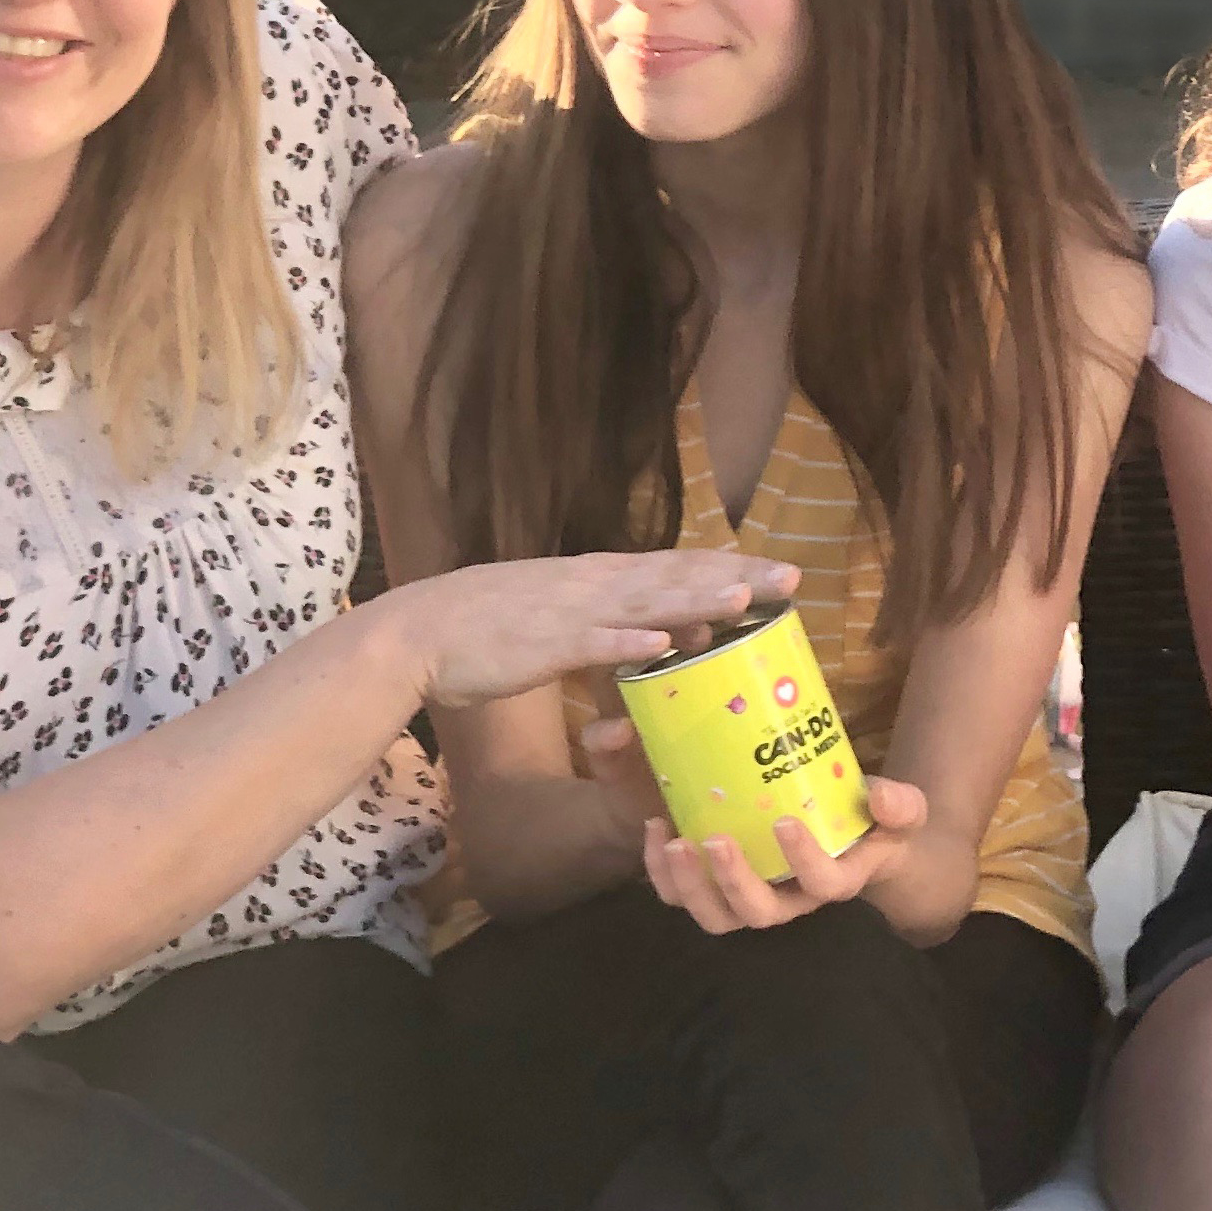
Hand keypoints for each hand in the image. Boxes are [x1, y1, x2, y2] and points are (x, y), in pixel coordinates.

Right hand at [396, 554, 797, 711]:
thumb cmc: (492, 631)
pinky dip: (627, 642)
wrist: (418, 632)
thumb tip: (668, 632)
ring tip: (744, 598)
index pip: (679, 566)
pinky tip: (663, 642)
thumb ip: (616, 621)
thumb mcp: (565, 617)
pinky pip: (591, 644)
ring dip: (694, 599)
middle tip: (793, 579)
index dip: (731, 566)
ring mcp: (570, 613)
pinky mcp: (542, 645)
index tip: (780, 572)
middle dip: (737, 578)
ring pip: (644, 602)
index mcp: (601, 578)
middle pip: (677, 576)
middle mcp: (594, 585)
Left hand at [639, 770, 927, 934]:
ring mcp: (751, 900)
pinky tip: (655, 829)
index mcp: (836, 881)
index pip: (825, 885)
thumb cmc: (873, 823)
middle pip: (759, 914)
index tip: (786, 823)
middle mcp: (791, 901)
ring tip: (673, 843)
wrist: (848, 839)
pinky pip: (684, 898)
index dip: (805, 862)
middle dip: (734, 883)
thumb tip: (882, 796)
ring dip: (691, 887)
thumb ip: (901, 804)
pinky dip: (663, 875)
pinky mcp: (718, 890)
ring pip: (716, 918)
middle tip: (714, 841)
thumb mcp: (900, 811)